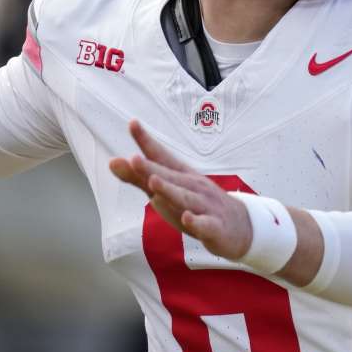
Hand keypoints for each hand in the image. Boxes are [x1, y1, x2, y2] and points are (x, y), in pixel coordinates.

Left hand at [109, 120, 252, 260]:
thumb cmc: (196, 204)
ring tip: (153, 183)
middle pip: (170, 176)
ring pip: (185, 198)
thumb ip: (138, 178)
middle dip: (151, 169)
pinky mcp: (214, 228)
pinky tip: (186, 219)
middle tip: (134, 159)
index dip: (146, 142)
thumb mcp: (165, 190)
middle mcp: (193, 186)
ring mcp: (205, 206)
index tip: (132, 123)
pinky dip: (196, 222)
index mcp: (180, 175)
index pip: (161, 156)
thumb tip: (112, 162)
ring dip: (170, 191)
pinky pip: (205, 225)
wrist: (240, 226)